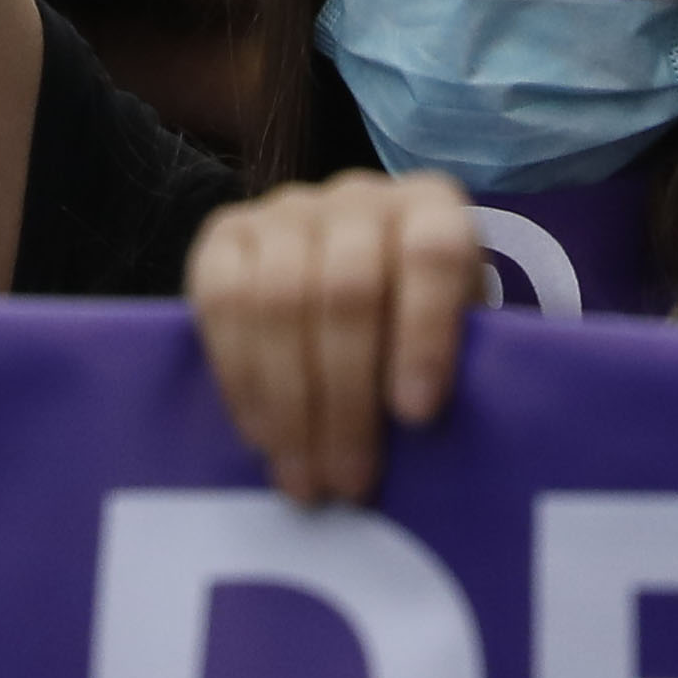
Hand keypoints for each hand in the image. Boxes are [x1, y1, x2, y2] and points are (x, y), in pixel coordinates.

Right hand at [187, 169, 485, 507]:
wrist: (356, 286)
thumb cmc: (417, 329)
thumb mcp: (456, 340)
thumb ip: (454, 372)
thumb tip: (429, 449)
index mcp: (432, 208)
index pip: (433, 254)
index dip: (425, 332)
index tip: (418, 416)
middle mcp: (359, 195)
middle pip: (347, 290)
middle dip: (346, 400)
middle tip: (349, 481)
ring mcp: (285, 209)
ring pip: (279, 300)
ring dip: (289, 404)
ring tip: (303, 478)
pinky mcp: (226, 233)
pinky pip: (221, 300)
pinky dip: (239, 378)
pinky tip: (260, 435)